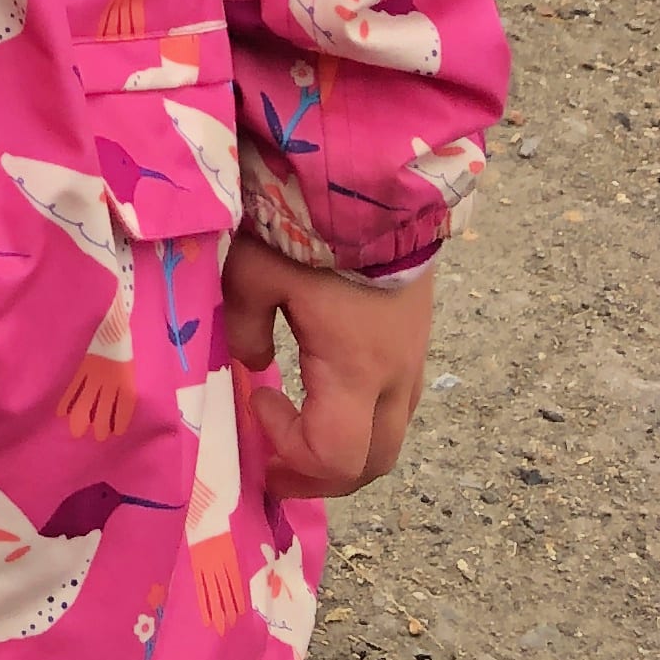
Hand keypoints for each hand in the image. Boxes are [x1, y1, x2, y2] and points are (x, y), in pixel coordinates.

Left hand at [220, 232, 431, 497]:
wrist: (378, 182)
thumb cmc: (313, 226)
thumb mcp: (255, 269)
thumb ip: (243, 323)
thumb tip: (252, 363)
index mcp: (357, 370)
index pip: (334, 455)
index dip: (291, 449)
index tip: (258, 401)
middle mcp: (395, 379)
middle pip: (372, 465)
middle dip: (320, 477)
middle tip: (276, 466)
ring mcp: (413, 363)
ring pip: (389, 440)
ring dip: (345, 453)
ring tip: (298, 439)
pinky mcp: (416, 343)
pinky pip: (395, 409)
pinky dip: (361, 424)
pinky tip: (327, 398)